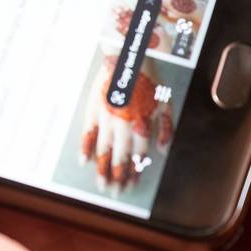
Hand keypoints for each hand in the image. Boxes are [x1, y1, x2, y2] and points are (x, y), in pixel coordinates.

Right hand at [80, 56, 174, 189]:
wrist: (128, 57)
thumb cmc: (149, 80)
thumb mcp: (165, 103)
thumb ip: (165, 128)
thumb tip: (162, 150)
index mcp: (142, 124)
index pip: (138, 156)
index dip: (134, 172)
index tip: (131, 186)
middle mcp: (124, 125)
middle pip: (120, 158)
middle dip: (118, 178)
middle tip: (115, 193)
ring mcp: (107, 118)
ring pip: (104, 150)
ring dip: (103, 170)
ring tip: (102, 185)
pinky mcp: (94, 110)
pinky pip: (88, 133)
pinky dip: (86, 148)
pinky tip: (84, 161)